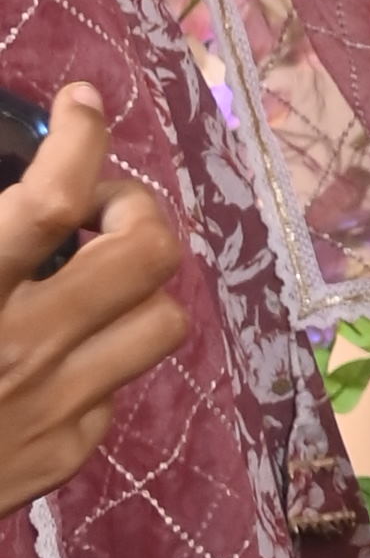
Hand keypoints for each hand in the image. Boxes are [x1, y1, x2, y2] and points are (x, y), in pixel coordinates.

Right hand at [0, 92, 186, 511]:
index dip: (81, 137)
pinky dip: (99, 353)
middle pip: (146, 254)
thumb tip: (17, 200)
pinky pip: (119, 386)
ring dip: (137, 282)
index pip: (53, 202)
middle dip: (133, 206)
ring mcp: (56, 409)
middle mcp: (24, 350)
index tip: (80, 103)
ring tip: (93, 271)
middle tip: (94, 204)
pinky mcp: (66, 454)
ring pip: (163, 320)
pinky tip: (56, 348)